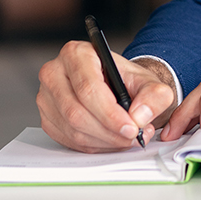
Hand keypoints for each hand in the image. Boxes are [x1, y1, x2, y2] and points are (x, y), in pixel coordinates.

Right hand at [36, 41, 177, 152]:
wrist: (118, 87)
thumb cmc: (127, 81)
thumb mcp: (149, 82)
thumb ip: (154, 96)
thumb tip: (140, 116)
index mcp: (76, 54)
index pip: (88, 88)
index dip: (110, 114)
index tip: (131, 128)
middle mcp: (55, 72)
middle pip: (76, 112)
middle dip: (109, 132)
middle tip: (133, 137)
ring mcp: (47, 96)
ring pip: (72, 129)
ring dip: (103, 141)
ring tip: (126, 138)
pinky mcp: (46, 117)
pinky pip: (68, 140)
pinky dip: (93, 146)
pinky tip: (110, 140)